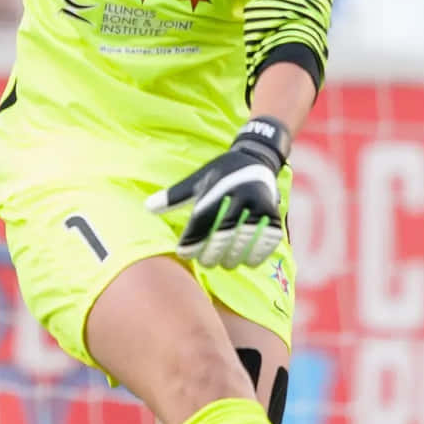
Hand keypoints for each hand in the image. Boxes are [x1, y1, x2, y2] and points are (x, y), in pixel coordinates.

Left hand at [145, 116, 289, 268]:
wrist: (257, 159)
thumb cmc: (221, 174)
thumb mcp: (198, 180)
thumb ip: (175, 196)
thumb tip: (147, 207)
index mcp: (219, 187)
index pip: (202, 220)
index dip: (192, 240)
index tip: (183, 254)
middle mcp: (241, 195)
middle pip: (223, 233)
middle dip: (211, 253)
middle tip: (204, 262)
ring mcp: (260, 206)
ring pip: (244, 240)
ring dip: (232, 258)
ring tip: (223, 264)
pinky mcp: (275, 216)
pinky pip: (266, 242)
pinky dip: (255, 256)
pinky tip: (245, 261)